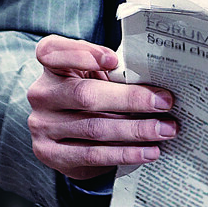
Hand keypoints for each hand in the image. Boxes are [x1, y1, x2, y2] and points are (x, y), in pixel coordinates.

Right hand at [27, 39, 179, 176]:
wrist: (68, 136)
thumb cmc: (91, 96)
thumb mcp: (96, 77)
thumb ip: (113, 72)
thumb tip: (156, 81)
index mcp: (51, 66)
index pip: (53, 52)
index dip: (82, 54)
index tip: (113, 60)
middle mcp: (42, 94)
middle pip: (86, 95)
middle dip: (130, 99)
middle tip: (164, 103)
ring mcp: (42, 125)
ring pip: (94, 128)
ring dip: (135, 130)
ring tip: (165, 130)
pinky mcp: (50, 154)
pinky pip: (93, 154)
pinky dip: (125, 153)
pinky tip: (148, 152)